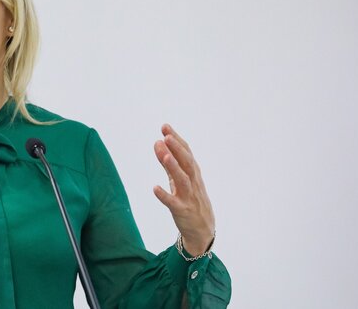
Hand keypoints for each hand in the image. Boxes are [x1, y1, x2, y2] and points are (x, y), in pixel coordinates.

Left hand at [153, 124, 214, 255]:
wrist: (203, 230)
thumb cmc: (191, 201)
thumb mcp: (180, 180)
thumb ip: (168, 163)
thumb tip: (158, 143)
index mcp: (193, 174)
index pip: (186, 153)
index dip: (177, 140)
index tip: (165, 127)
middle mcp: (193, 183)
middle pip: (187, 163)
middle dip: (177, 149)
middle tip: (166, 136)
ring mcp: (189, 197)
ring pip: (183, 180)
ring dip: (173, 167)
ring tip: (164, 155)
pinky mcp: (182, 211)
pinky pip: (173, 203)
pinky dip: (164, 195)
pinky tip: (154, 188)